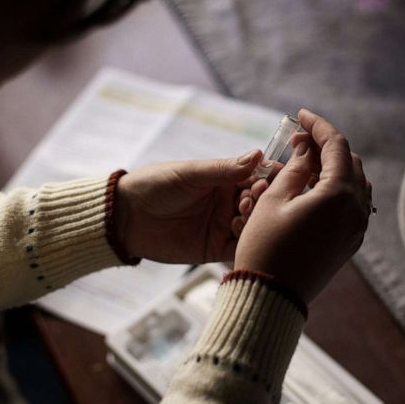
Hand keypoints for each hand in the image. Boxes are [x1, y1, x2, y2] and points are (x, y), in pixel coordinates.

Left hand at [115, 151, 261, 263]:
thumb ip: (224, 169)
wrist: (126, 217)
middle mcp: (228, 202)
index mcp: (224, 179)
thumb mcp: (191, 173)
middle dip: (262, 200)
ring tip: (242, 215)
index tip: (278, 177)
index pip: (257, 176)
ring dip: (255, 220)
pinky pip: (239, 248)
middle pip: (260, 202)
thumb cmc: (155, 185)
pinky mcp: (215, 249)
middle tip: (253, 198)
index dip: (270, 177)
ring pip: (254, 225)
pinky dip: (246, 242)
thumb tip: (259, 154)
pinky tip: (241, 235)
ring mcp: (223, 226)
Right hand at [234, 109, 371, 303]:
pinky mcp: (351, 242)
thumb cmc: (265, 247)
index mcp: (339, 194)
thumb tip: (308, 147)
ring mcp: (357, 228)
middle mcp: (356, 209)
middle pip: (350, 162)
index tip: (301, 115)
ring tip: (304, 164)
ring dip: (334, 167)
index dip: (318, 126)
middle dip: (326, 146)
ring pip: (355, 183)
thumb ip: (296, 167)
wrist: (272, 296)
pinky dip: (337, 189)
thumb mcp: (274, 200)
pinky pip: (353, 204)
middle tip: (298, 141)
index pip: (336, 145)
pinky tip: (312, 188)